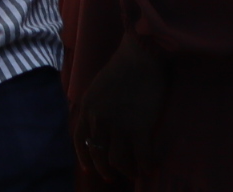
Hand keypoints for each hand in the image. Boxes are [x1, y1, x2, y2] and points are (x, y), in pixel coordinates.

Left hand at [72, 32, 167, 185]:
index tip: (89, 169)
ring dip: (127, 170)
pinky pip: (142, 158)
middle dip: (105, 169)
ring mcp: (118, 125)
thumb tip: (99, 125)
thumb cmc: (123, 67)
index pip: (80, 141)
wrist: (141, 56)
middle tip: (112, 176)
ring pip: (118, 161)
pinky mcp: (139, 128)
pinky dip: (147, 166)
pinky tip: (152, 166)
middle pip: (98, 155)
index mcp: (87, 108)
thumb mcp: (97, 87)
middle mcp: (99, 119)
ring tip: (135, 171)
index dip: (84, 157)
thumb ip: (95, 107)